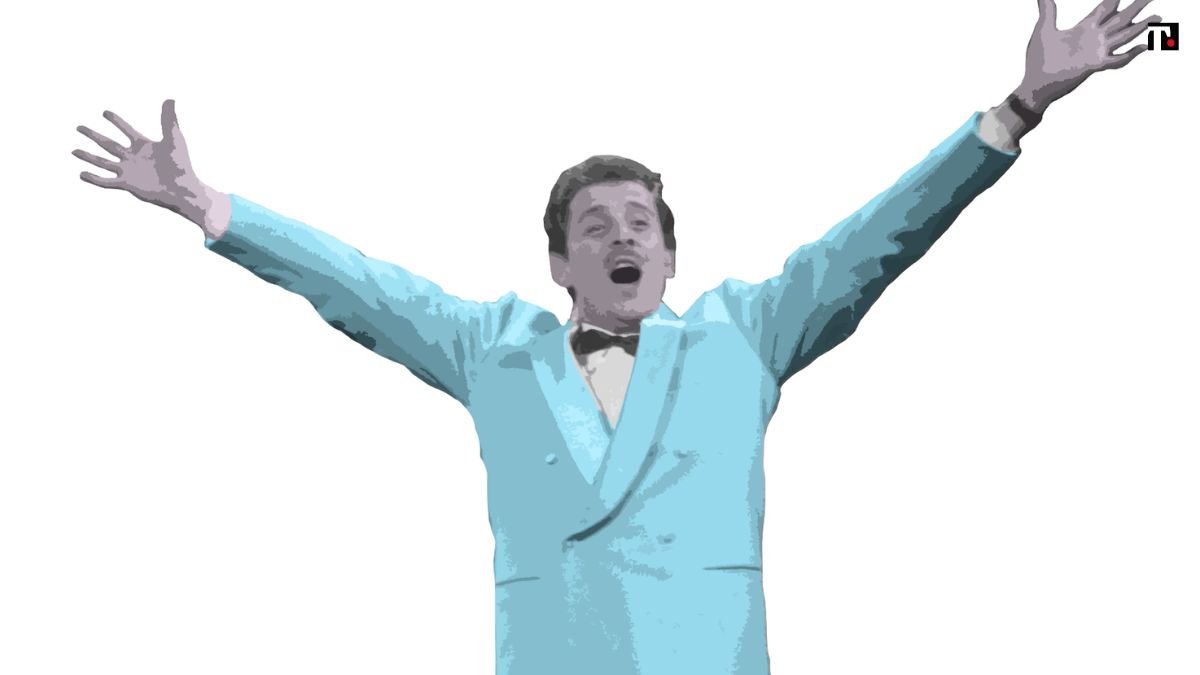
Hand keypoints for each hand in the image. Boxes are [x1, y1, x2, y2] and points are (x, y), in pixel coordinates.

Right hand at [73, 99, 222, 228]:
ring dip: (88, 156)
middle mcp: (133, 157)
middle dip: (93, 135)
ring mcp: (129, 171)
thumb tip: (170, 98)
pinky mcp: (127, 184)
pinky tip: (81, 174)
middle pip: (108, 144)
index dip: (116, 121)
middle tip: (79, 127)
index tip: (105, 112)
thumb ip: (169, 119)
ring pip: (103, 162)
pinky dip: (93, 178)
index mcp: (144, 146)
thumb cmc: (181, 164)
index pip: (126, 130)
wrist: (182, 189)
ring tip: (73, 150)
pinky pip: (106, 181)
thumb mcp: (174, 139)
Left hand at [1016, 0, 1161, 112]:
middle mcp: (1094, 38)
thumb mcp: (1044, 30)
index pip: (1106, 8)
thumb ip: (1047, 10)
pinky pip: (1116, 60)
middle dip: (1136, 7)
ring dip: (1141, 27)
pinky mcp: (1094, 65)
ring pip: (1124, 36)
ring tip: (1157, 17)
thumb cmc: (1038, 60)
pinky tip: (1143, 47)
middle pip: (1120, 18)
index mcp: (1084, 28)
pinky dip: (1130, 54)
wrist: (1035, 84)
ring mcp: (1096, 52)